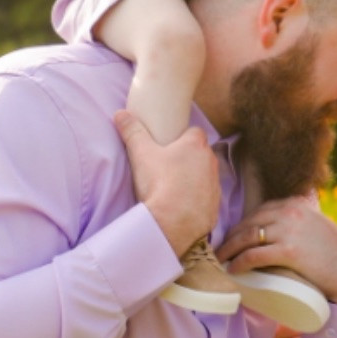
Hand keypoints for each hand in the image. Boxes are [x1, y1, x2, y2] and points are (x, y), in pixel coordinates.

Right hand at [113, 109, 220, 259]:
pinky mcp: (215, 205)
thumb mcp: (141, 153)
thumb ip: (132, 131)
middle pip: (200, 153)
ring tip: (173, 187)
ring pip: (204, 175)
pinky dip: (196, 199)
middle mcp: (210, 161)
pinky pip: (206, 197)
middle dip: (188, 157)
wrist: (174, 223)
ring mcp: (215, 184)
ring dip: (194, 178)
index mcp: (195, 144)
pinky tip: (181, 205)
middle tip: (168, 165)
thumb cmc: (160, 183)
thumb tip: (121, 114)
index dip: (182, 136)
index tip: (169, 143)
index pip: (194, 131)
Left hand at [218, 197, 336, 306]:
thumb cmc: (334, 255)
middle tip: (219, 252)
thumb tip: (272, 234)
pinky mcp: (288, 251)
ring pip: (247, 237)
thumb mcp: (314, 227)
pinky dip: (239, 262)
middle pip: (248, 223)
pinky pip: (254, 255)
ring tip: (221, 261)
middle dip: (230, 238)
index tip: (230, 238)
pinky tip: (233, 269)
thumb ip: (295, 224)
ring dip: (229, 250)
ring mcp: (289, 230)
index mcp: (295, 204)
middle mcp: (290, 212)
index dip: (240, 226)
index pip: (258, 211)